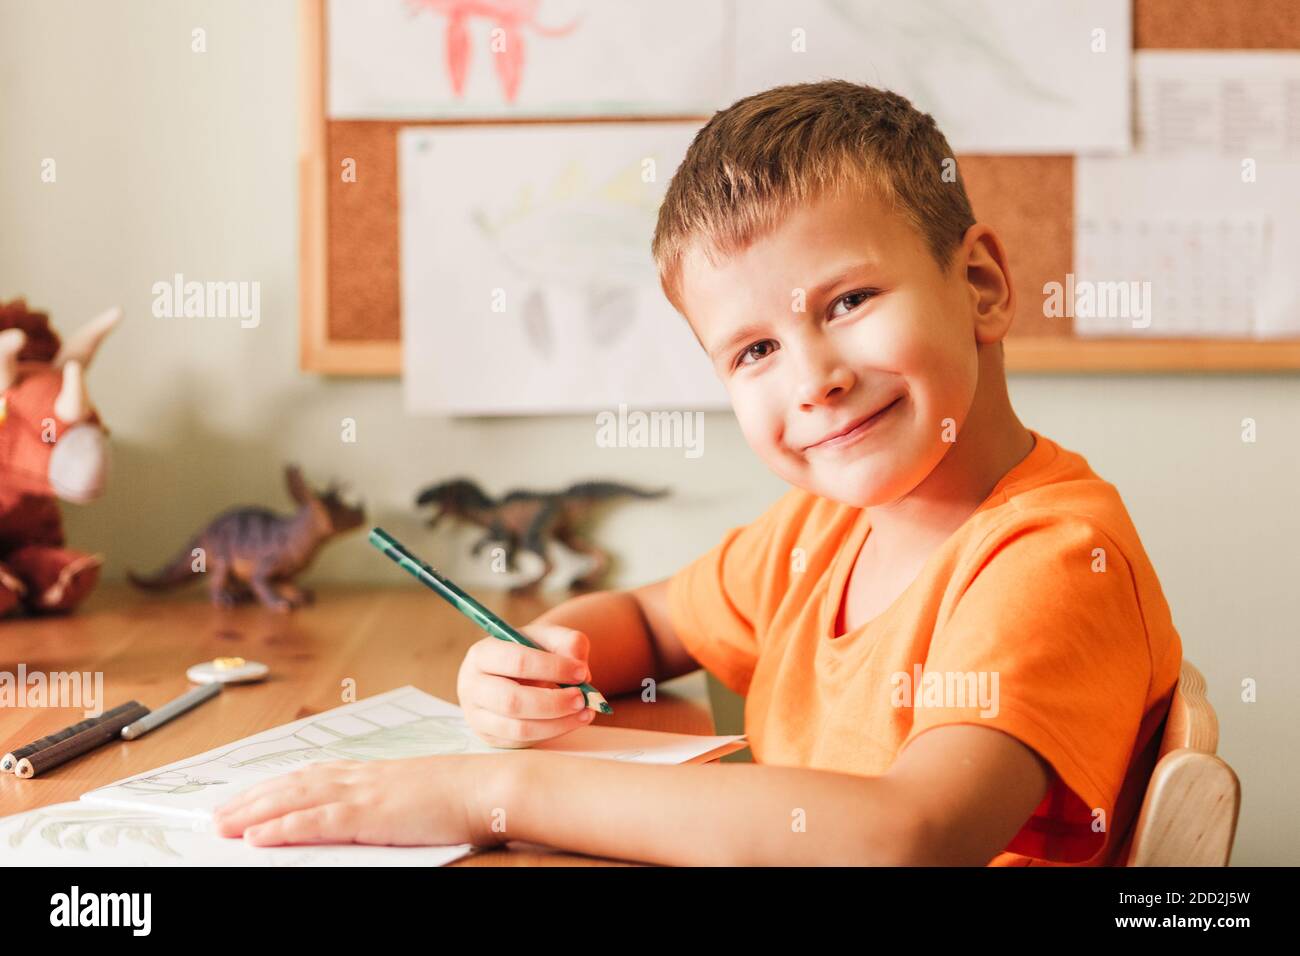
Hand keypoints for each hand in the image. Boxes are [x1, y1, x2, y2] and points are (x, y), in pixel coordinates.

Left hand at [211, 755, 506, 847]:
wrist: (487, 786)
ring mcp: (364, 793)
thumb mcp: (414, 794)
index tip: (248, 795)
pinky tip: (259, 836)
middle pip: (292, 784)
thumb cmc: (461, 794)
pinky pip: (317, 821)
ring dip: (255, 812)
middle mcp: (360, 776)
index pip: (310, 775)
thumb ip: (383, 801)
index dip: (274, 785)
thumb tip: (359, 817)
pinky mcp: (370, 814)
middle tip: (218, 815)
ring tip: (223, 826)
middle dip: (252, 799)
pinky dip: (284, 827)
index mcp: (371, 772)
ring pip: (295, 799)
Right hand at [456, 624, 596, 747]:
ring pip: (519, 728)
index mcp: (482, 654)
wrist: (516, 674)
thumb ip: (568, 642)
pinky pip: (523, 742)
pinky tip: (572, 721)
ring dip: (557, 722)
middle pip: (512, 701)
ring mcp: (477, 717)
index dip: (553, 668)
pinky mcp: (490, 738)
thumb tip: (580, 666)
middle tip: (582, 697)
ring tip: (584, 711)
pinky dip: (552, 733)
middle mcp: (472, 686)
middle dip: (554, 702)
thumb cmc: (533, 654)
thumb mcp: (549, 639)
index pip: (517, 661)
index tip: (581, 672)